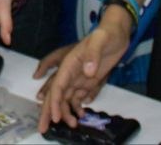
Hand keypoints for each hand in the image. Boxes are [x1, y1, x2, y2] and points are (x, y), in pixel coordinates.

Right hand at [37, 16, 128, 131]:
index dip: (54, 101)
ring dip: (66, 112)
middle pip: (57, 94)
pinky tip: (81, 115)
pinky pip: (78, 96)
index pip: (58, 85)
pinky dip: (77, 106)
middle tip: (43, 129)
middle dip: (49, 111)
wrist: (117, 32)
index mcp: (70, 62)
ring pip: (66, 98)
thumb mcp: (100, 40)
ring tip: (72, 125)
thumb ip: (93, 54)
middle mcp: (71, 71)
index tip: (55, 117)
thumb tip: (88, 72)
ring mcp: (79, 77)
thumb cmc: (107, 33)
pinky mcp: (88, 80)